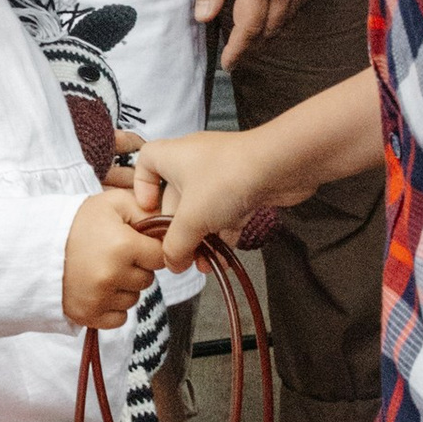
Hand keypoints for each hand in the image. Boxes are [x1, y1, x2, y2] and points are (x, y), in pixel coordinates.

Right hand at [62, 187, 164, 325]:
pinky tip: (98, 290)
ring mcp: (100, 298)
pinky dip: (113, 308)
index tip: (136, 244)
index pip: (161, 255)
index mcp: (123, 246)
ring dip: (125, 288)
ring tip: (102, 271)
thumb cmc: (77, 223)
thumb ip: (145, 209)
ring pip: (134, 299)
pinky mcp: (89, 315)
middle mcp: (113, 276)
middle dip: (137, 268)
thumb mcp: (112, 203)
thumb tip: (171, 224)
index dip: (150, 248)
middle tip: (114, 256)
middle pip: (148, 279)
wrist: (37, 247)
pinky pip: (119, 318)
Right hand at [117, 126, 276, 268]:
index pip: (145, 162)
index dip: (141, 187)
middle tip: (180, 256)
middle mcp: (194, 161)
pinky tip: (225, 255)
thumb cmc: (226, 180)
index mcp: (171, 157)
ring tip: (204, 263)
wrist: (281, 165)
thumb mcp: (191, 219)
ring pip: (203, 208)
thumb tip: (171, 264)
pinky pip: (227, 211)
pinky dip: (225, 232)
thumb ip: (175, 245)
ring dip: (201, 237)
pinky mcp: (244, 184)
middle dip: (177, 230)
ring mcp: (221, 172)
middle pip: (175, 197)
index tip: (148, 212)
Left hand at [196, 0, 316, 66]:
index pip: (250, 28)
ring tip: (252, 33)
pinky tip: (274, 11)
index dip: (239, 50)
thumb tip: (204, 17)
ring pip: (290, 17)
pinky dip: (288, 12)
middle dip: (253, 44)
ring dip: (271, 30)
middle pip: (272, 28)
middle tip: (236, 50)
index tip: (229, 63)